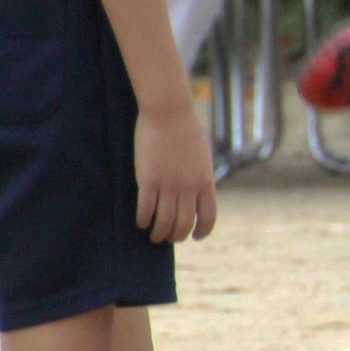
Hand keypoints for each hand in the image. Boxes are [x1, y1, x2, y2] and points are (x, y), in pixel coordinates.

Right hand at [132, 100, 217, 244]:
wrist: (169, 112)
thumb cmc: (186, 130)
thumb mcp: (202, 157)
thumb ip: (201, 178)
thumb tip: (198, 195)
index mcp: (206, 182)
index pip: (208, 217)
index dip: (202, 231)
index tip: (195, 237)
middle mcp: (189, 188)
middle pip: (184, 224)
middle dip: (177, 236)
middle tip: (169, 238)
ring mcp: (168, 185)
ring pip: (164, 222)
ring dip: (159, 233)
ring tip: (154, 236)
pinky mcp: (148, 180)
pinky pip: (145, 209)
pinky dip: (143, 220)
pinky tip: (141, 223)